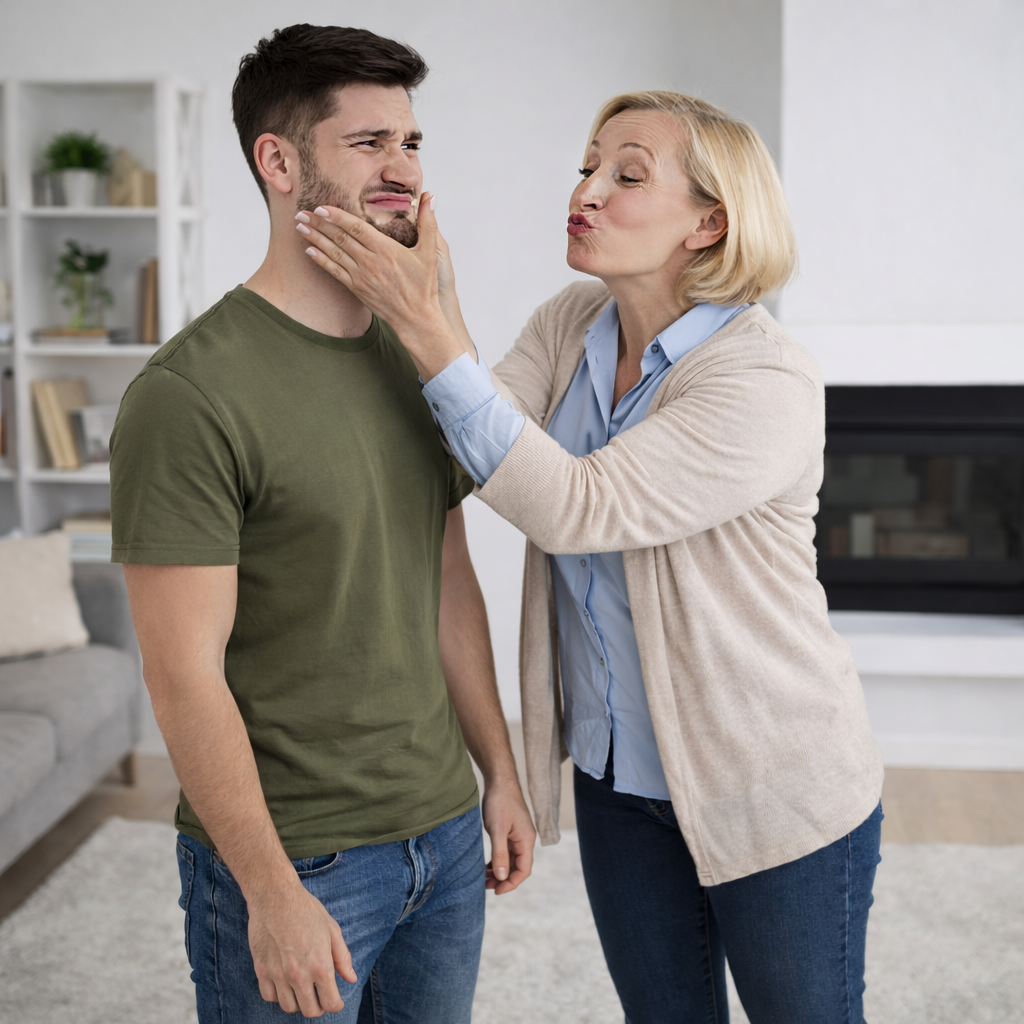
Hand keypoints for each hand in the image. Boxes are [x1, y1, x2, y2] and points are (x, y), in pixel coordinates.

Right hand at [247, 877, 357, 1016]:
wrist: (275, 897)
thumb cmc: (306, 910)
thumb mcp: (332, 929)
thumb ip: (342, 958)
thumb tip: (351, 978)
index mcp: (320, 966)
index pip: (331, 1003)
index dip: (336, 1004)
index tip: (335, 999)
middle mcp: (299, 976)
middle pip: (310, 1010)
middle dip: (318, 1006)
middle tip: (319, 995)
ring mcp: (278, 975)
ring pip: (288, 1007)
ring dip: (298, 1002)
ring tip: (302, 988)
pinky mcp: (261, 971)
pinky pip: (269, 997)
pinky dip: (278, 995)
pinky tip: (284, 982)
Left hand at [296, 195, 464, 379]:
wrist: (416, 318)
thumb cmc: (424, 285)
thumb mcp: (431, 252)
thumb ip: (429, 222)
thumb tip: (430, 196)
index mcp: (385, 249)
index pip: (356, 227)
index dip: (336, 215)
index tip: (321, 206)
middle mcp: (369, 261)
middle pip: (339, 237)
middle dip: (318, 223)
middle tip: (301, 211)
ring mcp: (361, 276)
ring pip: (333, 252)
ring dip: (314, 238)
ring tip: (300, 226)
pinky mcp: (356, 289)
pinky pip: (334, 271)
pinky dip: (320, 259)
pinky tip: (309, 250)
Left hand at [482, 779, 535, 894]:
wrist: (499, 780)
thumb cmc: (500, 802)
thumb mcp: (497, 829)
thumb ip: (500, 853)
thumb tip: (502, 877)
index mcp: (526, 840)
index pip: (524, 870)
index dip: (511, 883)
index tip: (496, 890)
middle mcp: (525, 840)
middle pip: (517, 867)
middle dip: (503, 879)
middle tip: (485, 886)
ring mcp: (518, 836)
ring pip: (511, 860)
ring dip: (499, 871)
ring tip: (483, 878)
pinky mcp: (510, 831)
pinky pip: (506, 852)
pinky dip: (498, 860)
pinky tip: (486, 865)